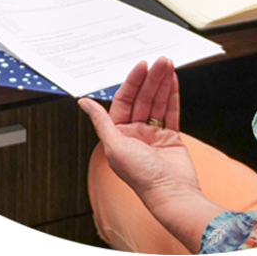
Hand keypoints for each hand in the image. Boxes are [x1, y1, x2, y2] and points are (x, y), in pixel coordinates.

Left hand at [78, 57, 199, 203]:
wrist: (172, 194)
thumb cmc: (143, 177)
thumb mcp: (114, 147)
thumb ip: (101, 122)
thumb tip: (83, 103)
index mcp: (118, 136)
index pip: (124, 101)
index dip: (133, 82)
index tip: (141, 66)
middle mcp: (135, 134)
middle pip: (142, 98)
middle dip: (151, 79)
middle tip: (160, 61)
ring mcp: (153, 135)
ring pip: (157, 102)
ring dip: (163, 83)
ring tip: (168, 65)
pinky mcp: (171, 137)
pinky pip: (171, 111)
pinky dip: (173, 95)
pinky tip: (173, 80)